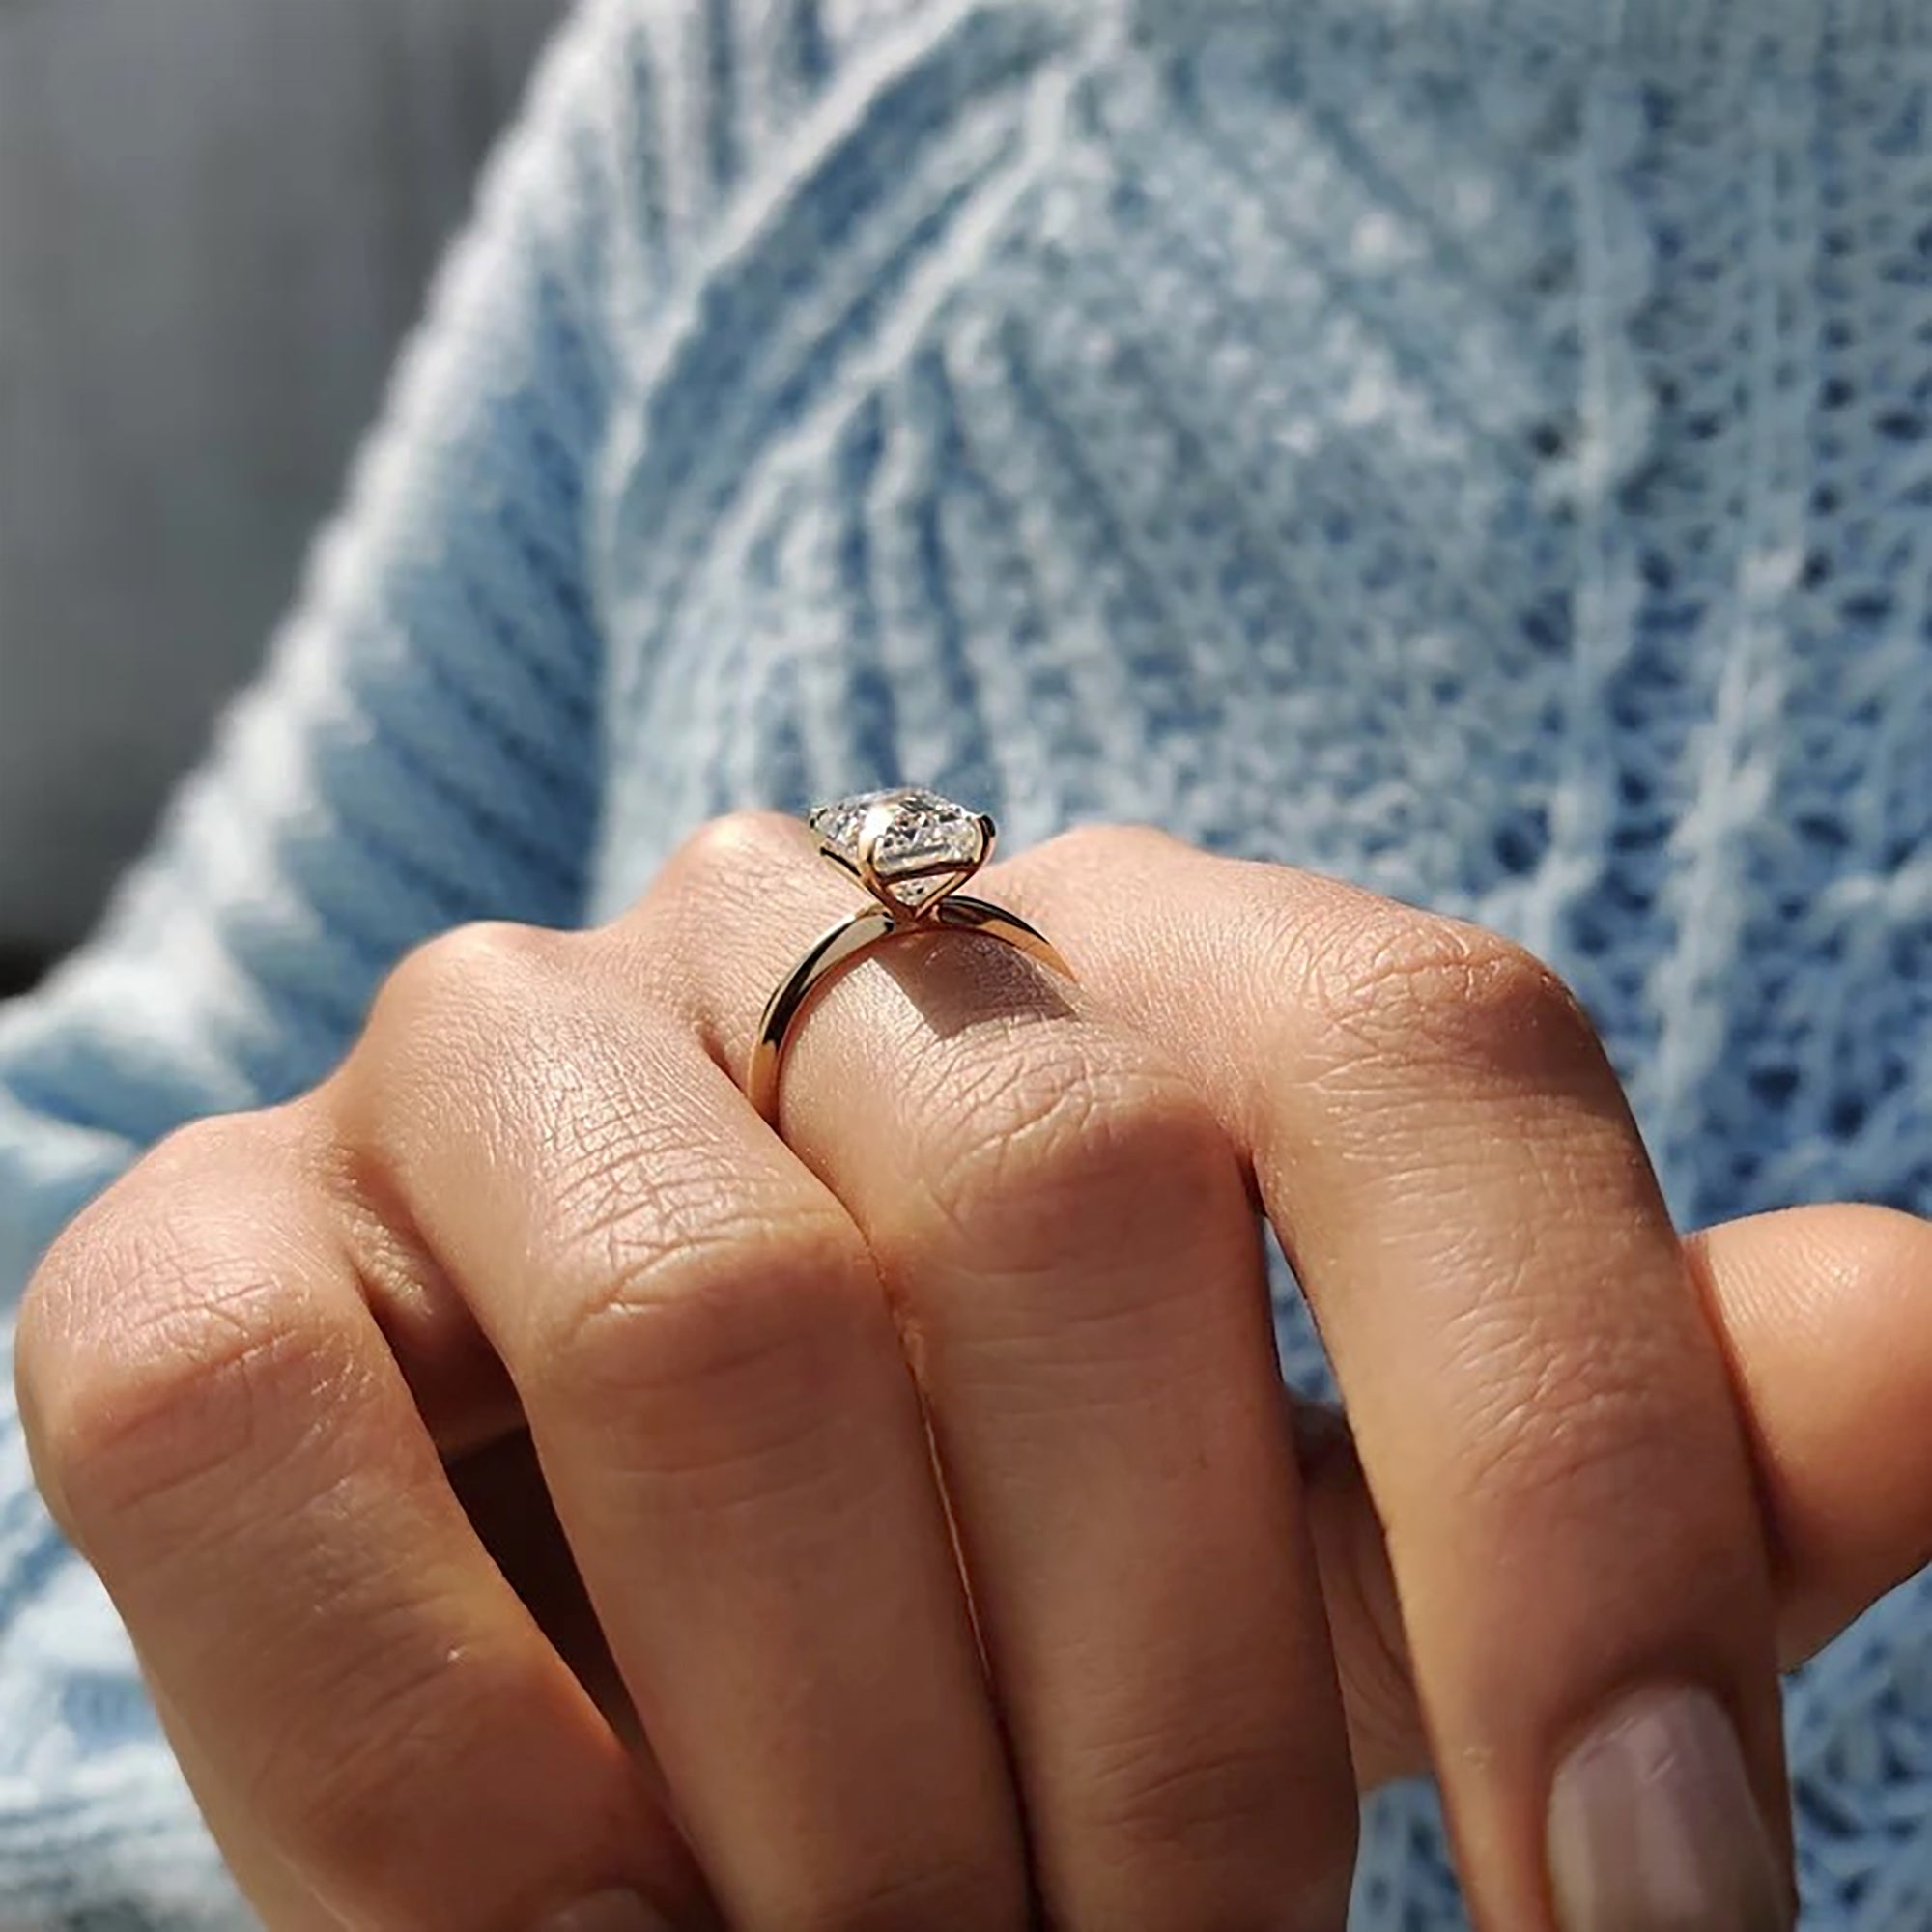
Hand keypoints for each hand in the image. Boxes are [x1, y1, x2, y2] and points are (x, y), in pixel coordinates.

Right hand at [17, 816, 1931, 1929]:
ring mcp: (480, 1060)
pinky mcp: (199, 1248)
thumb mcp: (1335, 1520)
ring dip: (845, 1781)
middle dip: (1170, 1715)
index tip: (1644, 1919)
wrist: (610, 1594)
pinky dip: (451, 1785)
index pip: (1423, 1059)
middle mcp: (789, 932)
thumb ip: (1623, 1443)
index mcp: (1116, 956)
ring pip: (705, 1338)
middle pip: (1068, 1198)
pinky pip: (261, 1435)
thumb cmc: (1038, 1568)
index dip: (1573, 1472)